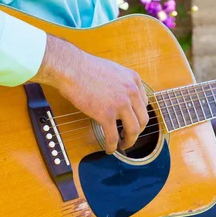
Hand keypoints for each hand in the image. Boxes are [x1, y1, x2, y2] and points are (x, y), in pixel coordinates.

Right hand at [32, 35, 148, 153]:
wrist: (71, 68)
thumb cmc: (85, 67)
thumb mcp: (113, 70)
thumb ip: (121, 83)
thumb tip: (118, 96)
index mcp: (133, 80)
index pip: (144, 102)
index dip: (139, 115)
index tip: (133, 120)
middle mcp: (131, 92)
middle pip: (143, 119)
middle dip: (138, 130)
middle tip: (130, 136)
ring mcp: (120, 104)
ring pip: (133, 130)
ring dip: (130, 141)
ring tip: (124, 145)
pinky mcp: (106, 115)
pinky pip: (113, 136)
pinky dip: (113, 146)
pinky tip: (109, 149)